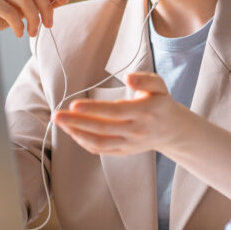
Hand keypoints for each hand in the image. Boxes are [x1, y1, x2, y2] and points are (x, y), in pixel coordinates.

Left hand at [53, 72, 194, 155]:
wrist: (173, 131)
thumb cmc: (161, 103)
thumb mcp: (160, 86)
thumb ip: (145, 80)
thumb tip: (128, 77)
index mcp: (145, 112)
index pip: (115, 112)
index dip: (94, 109)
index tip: (74, 105)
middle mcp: (136, 130)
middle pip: (103, 128)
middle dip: (77, 122)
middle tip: (57, 115)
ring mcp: (130, 144)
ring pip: (100, 143)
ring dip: (77, 134)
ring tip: (60, 123)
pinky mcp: (124, 152)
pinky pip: (102, 150)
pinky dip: (84, 142)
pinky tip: (72, 131)